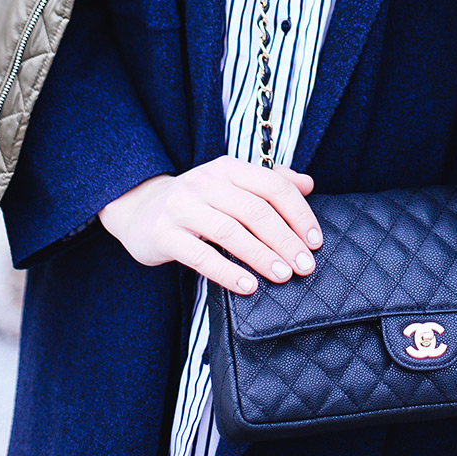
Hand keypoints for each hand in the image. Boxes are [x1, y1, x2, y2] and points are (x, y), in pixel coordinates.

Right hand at [98, 155, 321, 292]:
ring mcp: (182, 207)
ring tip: (283, 276)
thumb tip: (309, 184)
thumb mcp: (232, 184)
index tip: (315, 241)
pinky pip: (200, 255)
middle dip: (285, 240)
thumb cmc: (199, 201)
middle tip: (305, 266)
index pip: (272, 185)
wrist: (140, 209)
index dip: (298, 213)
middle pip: (255, 210)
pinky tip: (248, 287)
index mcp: (228, 168)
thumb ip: (270, 183)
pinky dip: (227, 272)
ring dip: (261, 256)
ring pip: (230, 231)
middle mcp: (205, 182)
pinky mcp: (163, 234)